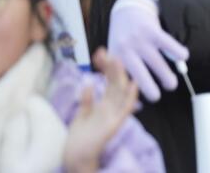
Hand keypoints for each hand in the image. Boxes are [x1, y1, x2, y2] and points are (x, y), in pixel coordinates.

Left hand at [64, 48, 138, 172]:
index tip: (101, 53)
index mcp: (104, 105)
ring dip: (120, 77)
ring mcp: (114, 116)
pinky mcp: (113, 125)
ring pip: (120, 93)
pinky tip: (133, 85)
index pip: (108, 82)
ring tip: (120, 60)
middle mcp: (111, 108)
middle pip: (115, 84)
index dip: (106, 67)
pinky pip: (124, 110)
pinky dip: (130, 98)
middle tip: (110, 52)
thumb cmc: (79, 138)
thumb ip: (87, 99)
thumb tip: (90, 83)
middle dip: (113, 68)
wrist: (76, 157)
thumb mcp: (82, 114)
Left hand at [106, 0, 187, 101]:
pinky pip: (169, 45)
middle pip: (140, 75)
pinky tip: (183, 57)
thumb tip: (135, 105)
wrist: (127, 9)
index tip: (139, 103)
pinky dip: (179, 52)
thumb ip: (120, 77)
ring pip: (157, 63)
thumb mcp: (114, 55)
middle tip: (157, 97)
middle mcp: (126, 49)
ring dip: (167, 76)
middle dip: (150, 89)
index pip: (122, 80)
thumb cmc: (122, 38)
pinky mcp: (154, 31)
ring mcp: (140, 40)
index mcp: (115, 57)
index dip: (130, 94)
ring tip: (171, 84)